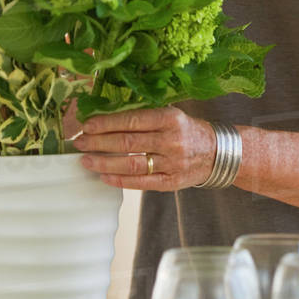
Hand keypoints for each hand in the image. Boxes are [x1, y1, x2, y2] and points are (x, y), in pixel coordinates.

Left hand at [72, 107, 217, 189]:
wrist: (218, 152)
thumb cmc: (188, 131)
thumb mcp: (172, 115)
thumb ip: (144, 117)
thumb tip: (106, 120)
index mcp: (169, 118)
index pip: (131, 120)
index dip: (106, 124)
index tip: (87, 126)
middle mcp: (171, 140)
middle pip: (127, 142)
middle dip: (98, 143)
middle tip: (79, 143)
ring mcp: (172, 163)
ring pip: (131, 164)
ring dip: (104, 163)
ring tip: (86, 161)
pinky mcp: (171, 182)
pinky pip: (141, 182)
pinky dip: (120, 180)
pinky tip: (104, 177)